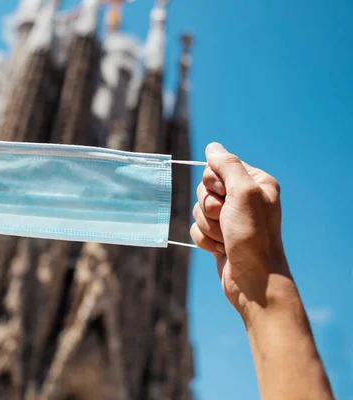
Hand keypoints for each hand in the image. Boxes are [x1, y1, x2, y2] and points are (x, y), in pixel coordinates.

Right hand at [190, 142, 289, 318]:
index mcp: (255, 183)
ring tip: (226, 238)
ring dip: (208, 226)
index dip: (214, 183)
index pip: (217, 167)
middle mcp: (243, 198)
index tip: (227, 197)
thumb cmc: (253, 236)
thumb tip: (213, 146)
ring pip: (198, 210)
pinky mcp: (218, 235)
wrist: (253, 280)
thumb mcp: (243, 193)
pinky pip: (196, 228)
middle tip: (227, 220)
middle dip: (210, 207)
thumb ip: (227, 165)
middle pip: (204, 189)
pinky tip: (221, 249)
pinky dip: (205, 239)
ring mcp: (230, 218)